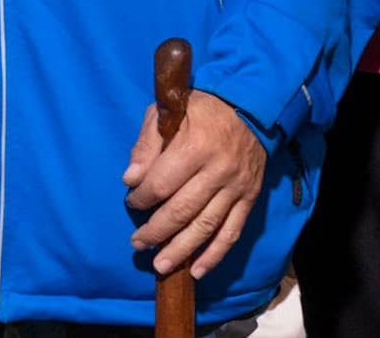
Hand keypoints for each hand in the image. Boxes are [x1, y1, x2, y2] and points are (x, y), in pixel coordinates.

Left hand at [123, 88, 264, 278]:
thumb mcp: (167, 112)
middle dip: (156, 231)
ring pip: (206, 227)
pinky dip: (215, 255)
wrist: (250, 107)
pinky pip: (232, 233)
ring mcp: (236, 188)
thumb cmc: (200, 109)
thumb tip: (130, 179)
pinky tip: (197, 271)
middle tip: (137, 244)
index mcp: (195, 146)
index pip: (162, 182)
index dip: (142, 197)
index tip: (131, 202)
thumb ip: (147, 145)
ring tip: (160, 266)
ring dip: (181, 250)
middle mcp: (218, 171)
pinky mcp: (249, 199)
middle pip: (183, 210)